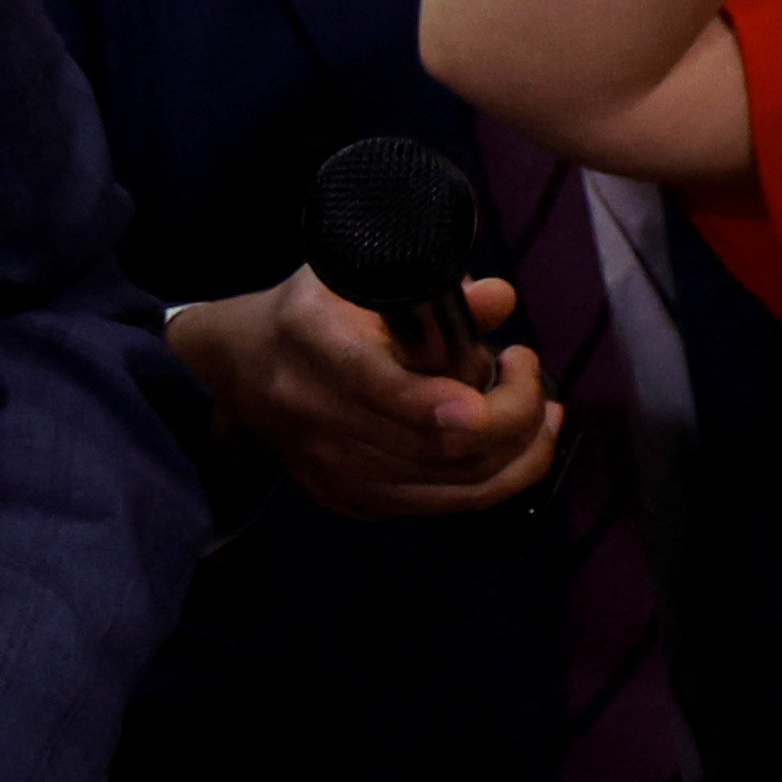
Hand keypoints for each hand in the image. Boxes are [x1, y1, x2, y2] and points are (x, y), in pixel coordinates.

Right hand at [167, 268, 558, 519]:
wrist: (241, 364)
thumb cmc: (313, 310)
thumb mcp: (361, 274)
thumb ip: (434, 288)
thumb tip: (499, 301)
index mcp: (314, 340)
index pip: (381, 385)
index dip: (445, 398)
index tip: (499, 372)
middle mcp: (316, 413)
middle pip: (438, 444)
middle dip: (515, 414)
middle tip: (532, 376)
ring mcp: (330, 466)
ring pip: (451, 486)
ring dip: (518, 455)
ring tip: (540, 413)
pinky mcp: (346, 498)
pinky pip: (438, 507)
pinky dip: (491, 481)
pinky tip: (511, 446)